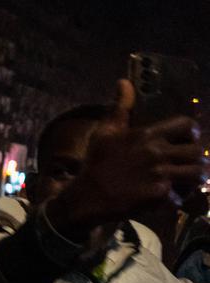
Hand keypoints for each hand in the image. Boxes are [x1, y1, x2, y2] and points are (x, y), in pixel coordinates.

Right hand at [54, 80, 205, 233]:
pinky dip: (176, 201)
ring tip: (185, 182)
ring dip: (193, 179)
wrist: (86, 197)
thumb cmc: (96, 163)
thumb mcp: (104, 132)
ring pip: (196, 175)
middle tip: (188, 164)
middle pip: (197, 152)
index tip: (187, 140)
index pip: (187, 126)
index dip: (192, 133)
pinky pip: (180, 198)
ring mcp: (159, 175)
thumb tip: (124, 82)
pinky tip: (168, 200)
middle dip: (196, 159)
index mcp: (147, 135)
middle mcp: (157, 153)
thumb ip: (120, 108)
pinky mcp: (158, 196)